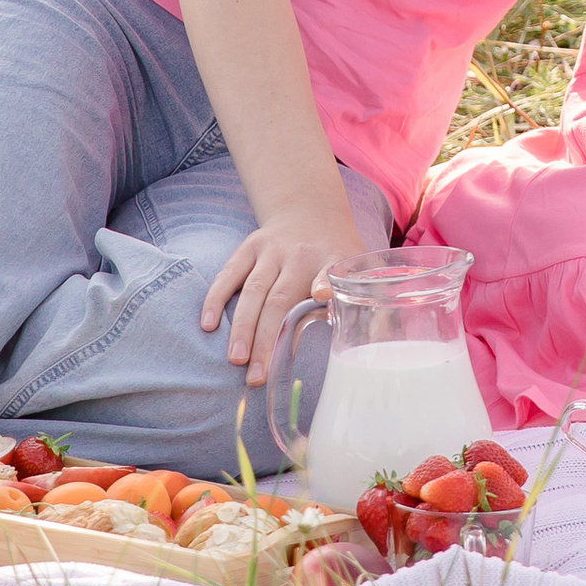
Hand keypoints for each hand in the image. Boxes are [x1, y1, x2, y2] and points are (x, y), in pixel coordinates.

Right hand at [199, 196, 361, 382]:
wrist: (309, 209)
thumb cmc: (335, 253)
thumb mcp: (356, 267)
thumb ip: (365, 300)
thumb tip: (377, 340)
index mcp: (331, 260)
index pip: (329, 272)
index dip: (325, 283)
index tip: (320, 295)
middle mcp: (300, 254)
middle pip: (281, 299)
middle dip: (268, 339)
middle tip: (257, 376)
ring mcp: (271, 250)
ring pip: (253, 291)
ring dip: (242, 327)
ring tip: (236, 359)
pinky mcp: (249, 247)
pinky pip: (229, 274)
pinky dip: (215, 298)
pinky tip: (207, 325)